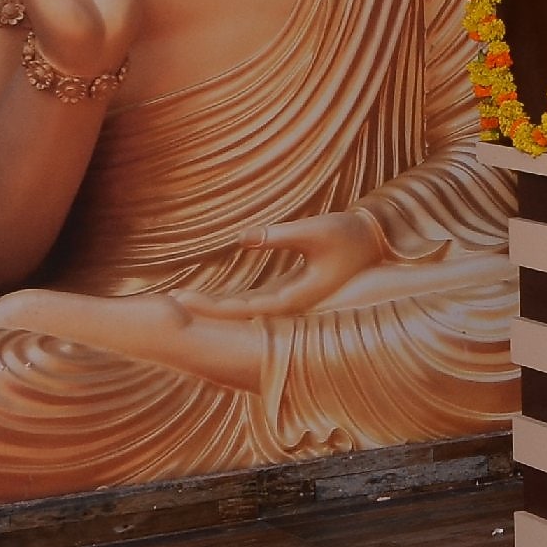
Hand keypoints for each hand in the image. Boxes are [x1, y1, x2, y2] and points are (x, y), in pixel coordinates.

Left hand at [175, 209, 393, 322]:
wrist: (376, 242)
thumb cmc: (348, 235)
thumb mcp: (315, 231)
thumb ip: (279, 234)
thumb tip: (244, 237)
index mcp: (297, 298)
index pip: (244, 309)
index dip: (212, 307)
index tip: (183, 300)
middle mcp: (292, 306)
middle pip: (240, 314)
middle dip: (206, 309)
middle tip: (171, 302)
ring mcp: (291, 301)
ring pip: (246, 311)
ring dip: (216, 307)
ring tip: (184, 301)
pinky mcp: (291, 292)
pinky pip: (254, 302)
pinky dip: (232, 302)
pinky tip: (213, 300)